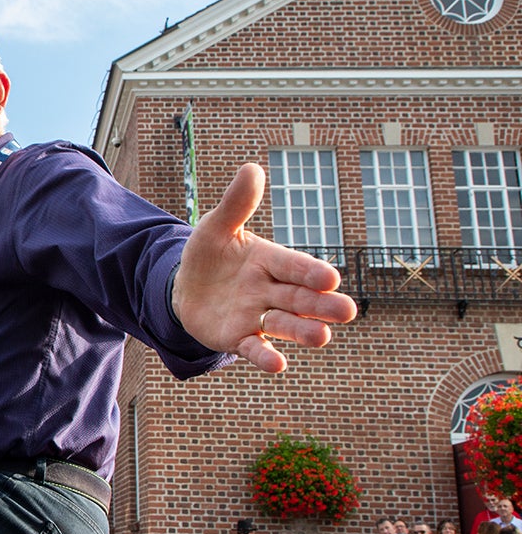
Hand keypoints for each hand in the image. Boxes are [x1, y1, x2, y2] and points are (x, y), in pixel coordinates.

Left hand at [172, 163, 357, 372]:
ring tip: (322, 338)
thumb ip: (236, 204)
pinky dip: (265, 355)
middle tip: (348, 311)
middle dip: (321, 305)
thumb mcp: (216, 226)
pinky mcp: (238, 337)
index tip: (331, 278)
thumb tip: (252, 168)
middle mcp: (270, 290)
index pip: (294, 266)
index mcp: (270, 261)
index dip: (310, 272)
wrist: (185, 285)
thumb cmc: (209, 254)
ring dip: (303, 331)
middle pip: (300, 298)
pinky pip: (254, 348)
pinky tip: (278, 365)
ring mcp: (256, 316)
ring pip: (284, 324)